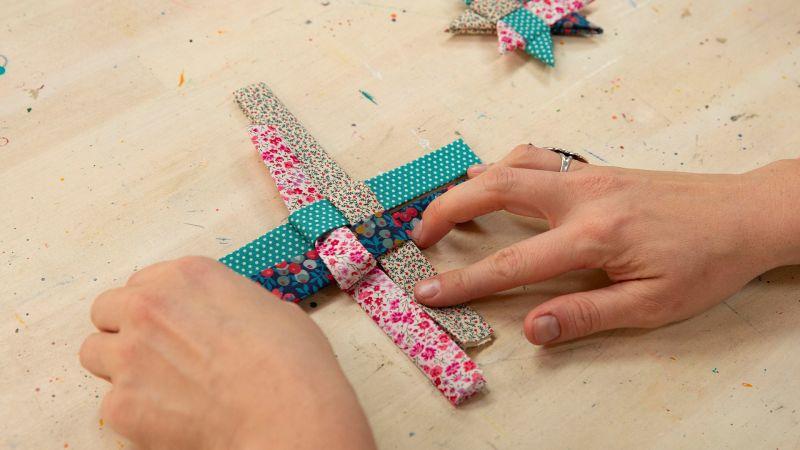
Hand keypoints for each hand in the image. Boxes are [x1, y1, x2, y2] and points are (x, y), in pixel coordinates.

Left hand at [80, 256, 374, 449]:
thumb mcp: (270, 308)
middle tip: (156, 352)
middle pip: (107, 309)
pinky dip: (136, 410)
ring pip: (95, 352)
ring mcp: (130, 355)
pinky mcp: (122, 403)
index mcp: (187, 276)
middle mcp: (150, 307)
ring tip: (156, 384)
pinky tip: (171, 416)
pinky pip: (111, 402)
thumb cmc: (292, 364)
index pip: (142, 283)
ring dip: (118, 365)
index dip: (158, 306)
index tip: (170, 323)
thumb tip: (224, 319)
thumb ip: (229, 304)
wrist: (288, 415)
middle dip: (126, 329)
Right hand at [411, 145, 799, 344]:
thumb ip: (588, 315)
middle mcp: (581, 197)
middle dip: (447, 210)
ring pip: (510, 164)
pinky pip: (535, 158)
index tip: (426, 291)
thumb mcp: (653, 304)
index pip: (511, 263)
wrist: (744, 213)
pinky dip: (503, 167)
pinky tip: (497, 182)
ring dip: (470, 183)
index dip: (463, 281)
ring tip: (448, 211)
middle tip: (420, 236)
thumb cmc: (705, 263)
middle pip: (493, 189)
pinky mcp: (594, 168)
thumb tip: (533, 329)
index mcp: (593, 237)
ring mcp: (586, 175)